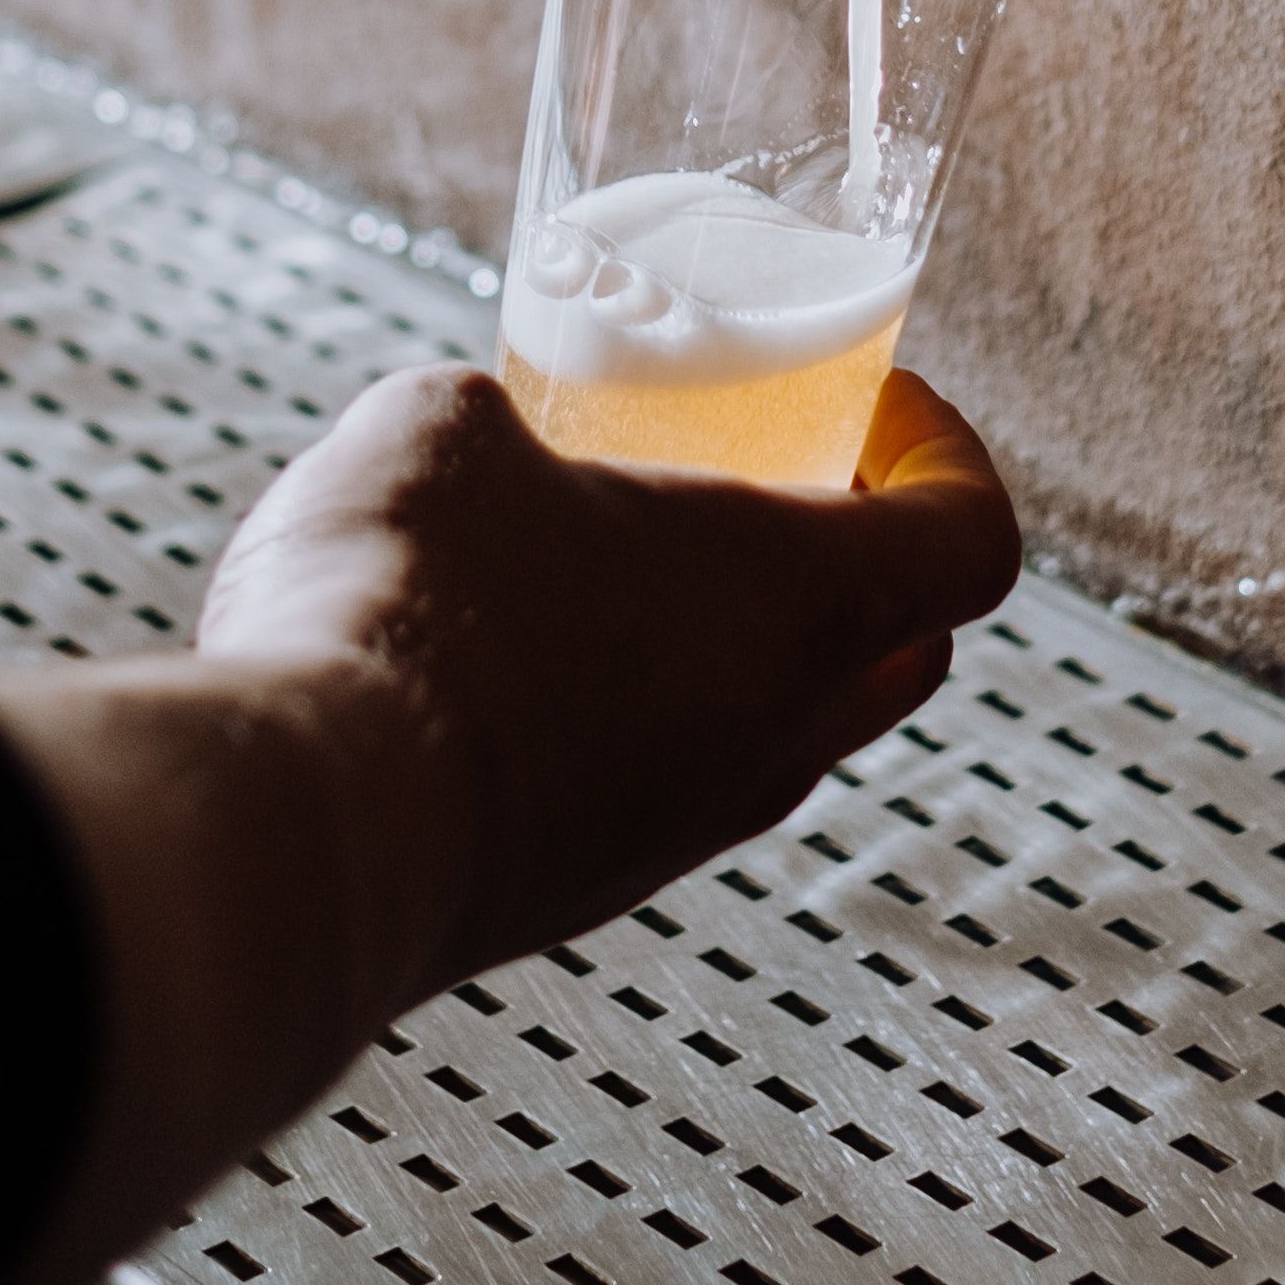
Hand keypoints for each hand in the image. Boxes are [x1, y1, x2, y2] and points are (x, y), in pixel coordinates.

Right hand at [201, 363, 1021, 993]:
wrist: (312, 830)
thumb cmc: (414, 610)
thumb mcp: (450, 426)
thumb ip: (502, 424)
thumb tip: (486, 455)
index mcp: (802, 604)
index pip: (973, 540)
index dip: (944, 455)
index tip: (874, 400)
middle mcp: (774, 734)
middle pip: (900, 651)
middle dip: (861, 556)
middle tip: (763, 476)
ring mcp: (678, 828)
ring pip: (770, 728)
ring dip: (724, 642)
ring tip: (601, 558)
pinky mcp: (578, 884)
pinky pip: (650, 781)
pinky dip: (618, 712)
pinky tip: (494, 655)